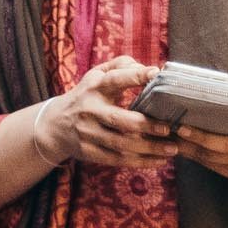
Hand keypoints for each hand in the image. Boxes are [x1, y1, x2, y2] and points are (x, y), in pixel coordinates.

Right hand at [37, 58, 173, 169]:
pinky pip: (118, 159)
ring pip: (121, 144)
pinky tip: (159, 161)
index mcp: (95, 87)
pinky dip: (140, 162)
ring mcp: (89, 133)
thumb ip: (121, 66)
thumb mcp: (97, 75)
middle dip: (146, 125)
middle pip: (120, 120)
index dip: (136, 76)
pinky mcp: (90, 152)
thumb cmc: (87, 95)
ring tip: (172, 149)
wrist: (55, 125)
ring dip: (149, 148)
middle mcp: (90, 110)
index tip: (156, 74)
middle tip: (169, 128)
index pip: (116, 79)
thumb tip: (150, 68)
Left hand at [174, 107, 227, 195]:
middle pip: (217, 148)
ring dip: (188, 150)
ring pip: (211, 160)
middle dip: (192, 140)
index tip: (185, 124)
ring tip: (168, 139)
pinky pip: (211, 167)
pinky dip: (195, 158)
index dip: (204, 131)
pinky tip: (180, 149)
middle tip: (172, 129)